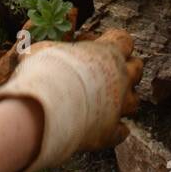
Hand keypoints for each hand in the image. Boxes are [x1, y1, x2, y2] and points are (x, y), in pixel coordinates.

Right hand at [0, 28, 142, 171]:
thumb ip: (50, 45)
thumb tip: (32, 40)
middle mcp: (121, 78)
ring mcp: (119, 106)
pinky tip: (99, 126)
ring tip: (103, 99)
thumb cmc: (44, 72)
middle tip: (102, 70)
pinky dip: (114, 128)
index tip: (92, 43)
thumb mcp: (42, 48)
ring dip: (123, 99)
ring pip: (134, 101)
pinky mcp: (111, 132)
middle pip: (137, 68)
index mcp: (108, 53)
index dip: (110, 40)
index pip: (124, 39)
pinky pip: (122, 131)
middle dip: (125, 67)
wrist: (44, 111)